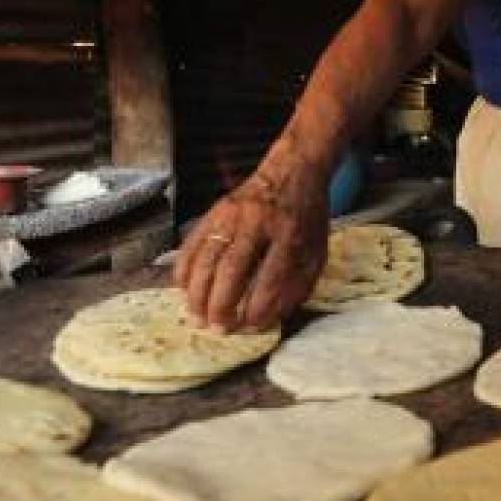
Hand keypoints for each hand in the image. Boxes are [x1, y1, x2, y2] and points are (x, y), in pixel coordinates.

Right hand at [174, 161, 328, 332]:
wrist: (293, 171)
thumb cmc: (306, 220)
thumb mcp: (316, 251)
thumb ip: (296, 285)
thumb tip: (267, 319)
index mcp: (290, 232)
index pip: (270, 277)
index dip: (258, 307)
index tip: (249, 327)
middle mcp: (258, 221)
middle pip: (232, 269)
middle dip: (221, 305)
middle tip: (218, 330)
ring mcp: (231, 214)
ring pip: (207, 258)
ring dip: (198, 293)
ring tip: (198, 318)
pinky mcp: (213, 211)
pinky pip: (192, 244)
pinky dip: (185, 271)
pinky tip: (186, 291)